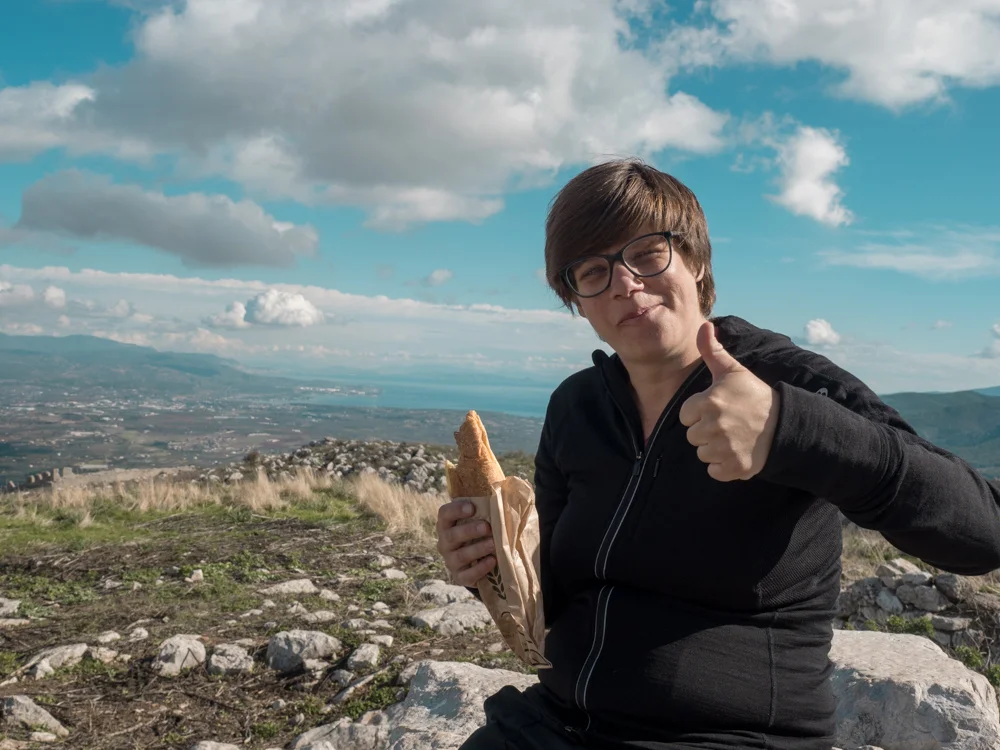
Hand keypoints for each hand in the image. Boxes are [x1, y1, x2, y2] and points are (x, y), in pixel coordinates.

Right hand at [435, 498, 495, 586]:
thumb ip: (485, 508)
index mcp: (447, 524)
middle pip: (451, 536)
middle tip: (487, 527)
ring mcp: (450, 561)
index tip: (472, 507)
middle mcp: (444, 543)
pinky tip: (492, 561)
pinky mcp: (459, 576)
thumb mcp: (478, 520)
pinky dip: (480, 568)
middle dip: (469, 531)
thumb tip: (505, 491)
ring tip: (493, 544)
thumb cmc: (478, 534)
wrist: (474, 561)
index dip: (456, 510)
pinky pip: (467, 575)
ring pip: (460, 556)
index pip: (444, 514)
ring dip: (477, 549)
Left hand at [678, 321, 780, 481]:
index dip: (698, 412)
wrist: (785, 424)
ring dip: (714, 448)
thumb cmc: (754, 395)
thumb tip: (704, 325)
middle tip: (728, 422)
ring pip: (702, 453)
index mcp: (710, 402)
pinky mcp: (734, 468)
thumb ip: (712, 350)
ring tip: (734, 436)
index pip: (686, 415)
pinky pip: (713, 470)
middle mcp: (714, 426)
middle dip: (706, 430)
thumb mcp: (733, 370)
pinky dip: (722, 465)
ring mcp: (725, 448)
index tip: (717, 408)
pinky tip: (736, 451)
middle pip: (693, 436)